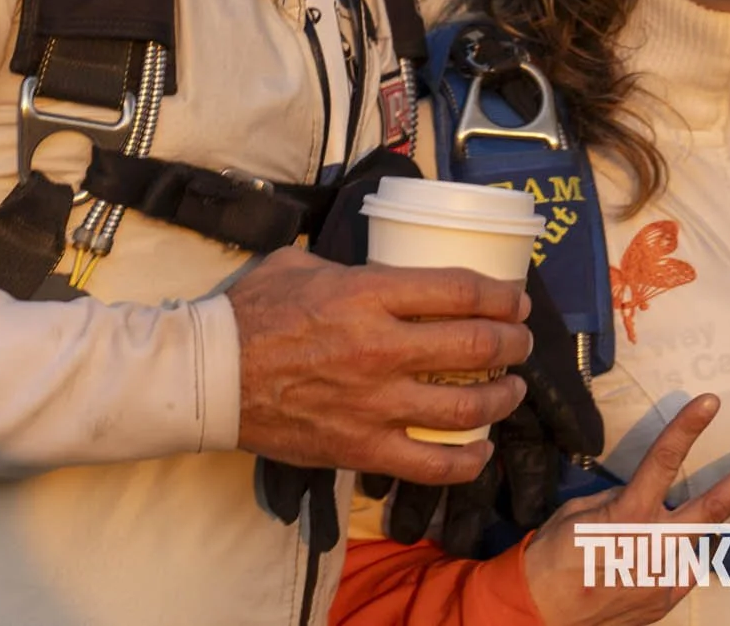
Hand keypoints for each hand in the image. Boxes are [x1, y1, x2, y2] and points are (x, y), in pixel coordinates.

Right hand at [228, 248, 532, 480]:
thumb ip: (356, 266)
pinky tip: (481, 449)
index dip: (500, 295)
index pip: (459, 290)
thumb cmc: (253, 313)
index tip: (515, 299)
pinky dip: (466, 461)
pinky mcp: (359, 448)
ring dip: (501, 398)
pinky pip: (429, 465)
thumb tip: (390, 266)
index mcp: (368, 295)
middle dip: (512, 343)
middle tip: (520, 342)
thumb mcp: (306, 264)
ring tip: (511, 390)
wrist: (209, 376)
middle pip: (475, 347)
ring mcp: (373, 405)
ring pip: (464, 408)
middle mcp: (380, 349)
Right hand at [520, 394, 729, 625]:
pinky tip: (637, 568)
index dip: (688, 428)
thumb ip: (618, 500)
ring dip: (683, 533)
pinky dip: (667, 561)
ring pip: (695, 542)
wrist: (540, 615)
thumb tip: (643, 495)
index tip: (711, 402)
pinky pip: (680, 571)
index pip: (665, 460)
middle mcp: (655, 546)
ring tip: (641, 541)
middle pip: (713, 508)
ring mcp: (665, 579)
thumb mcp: (580, 513)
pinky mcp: (666, 602)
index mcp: (629, 515)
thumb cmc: (553, 556)